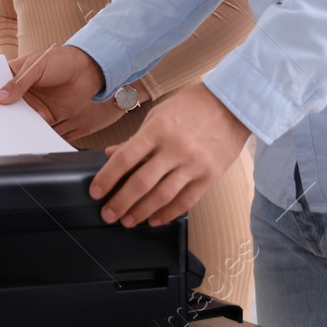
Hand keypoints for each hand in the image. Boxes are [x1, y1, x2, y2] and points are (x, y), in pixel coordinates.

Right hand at [0, 45, 111, 137]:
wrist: (89, 70)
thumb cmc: (61, 60)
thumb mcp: (37, 67)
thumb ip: (19, 83)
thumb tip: (0, 98)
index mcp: (14, 74)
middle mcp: (20, 91)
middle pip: (3, 104)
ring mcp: (32, 104)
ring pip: (17, 116)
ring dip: (12, 122)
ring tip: (2, 130)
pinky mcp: (45, 115)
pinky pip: (34, 125)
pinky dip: (29, 130)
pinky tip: (22, 134)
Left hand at [89, 83, 249, 227]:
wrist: (231, 105)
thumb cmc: (191, 106)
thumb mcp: (157, 115)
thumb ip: (135, 139)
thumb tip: (111, 155)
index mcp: (157, 130)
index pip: (125, 159)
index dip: (107, 178)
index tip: (96, 192)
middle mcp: (175, 149)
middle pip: (141, 183)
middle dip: (121, 202)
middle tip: (108, 214)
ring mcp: (193, 164)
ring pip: (162, 196)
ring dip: (142, 212)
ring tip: (128, 221)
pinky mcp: (209, 176)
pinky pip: (186, 201)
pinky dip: (168, 213)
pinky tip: (155, 219)